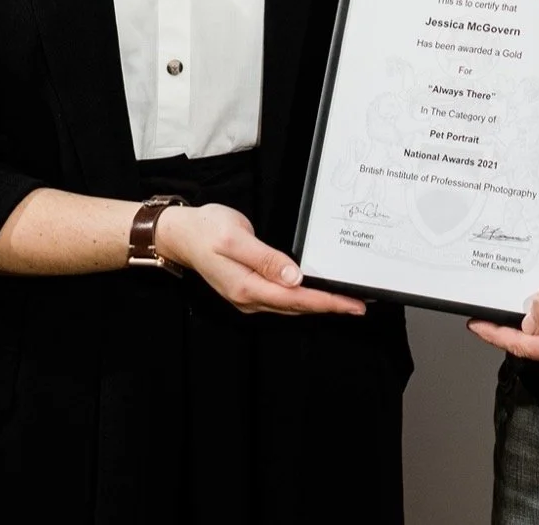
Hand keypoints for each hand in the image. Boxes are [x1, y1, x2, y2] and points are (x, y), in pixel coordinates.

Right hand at [153, 203, 364, 316]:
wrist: (179, 235)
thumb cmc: (205, 230)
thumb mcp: (235, 238)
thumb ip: (266, 258)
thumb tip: (295, 277)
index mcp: (247, 287)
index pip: (296, 299)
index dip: (327, 302)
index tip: (352, 304)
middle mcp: (249, 298)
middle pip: (297, 307)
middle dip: (329, 306)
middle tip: (359, 304)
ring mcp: (248, 297)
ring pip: (291, 306)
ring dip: (318, 304)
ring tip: (344, 301)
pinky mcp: (248, 290)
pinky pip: (282, 300)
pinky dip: (303, 299)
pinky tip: (315, 293)